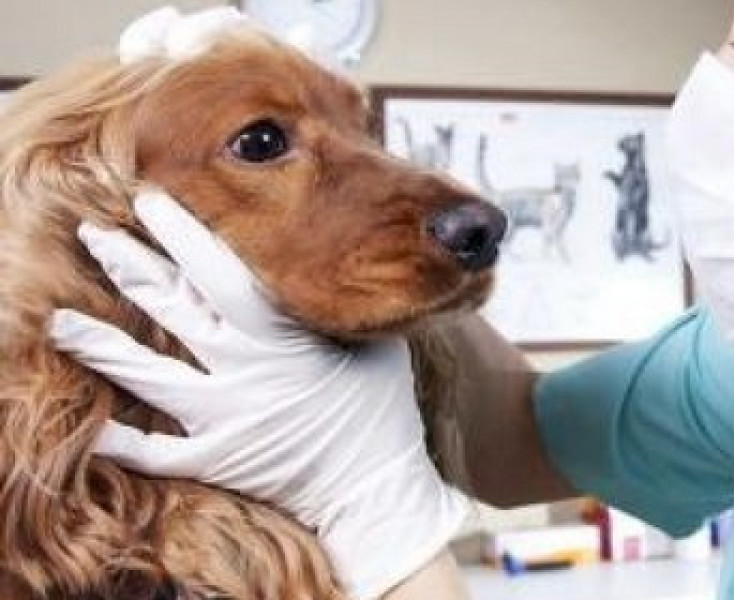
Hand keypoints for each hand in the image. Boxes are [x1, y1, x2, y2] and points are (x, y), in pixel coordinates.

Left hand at [49, 189, 467, 599]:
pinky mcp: (215, 458)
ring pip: (146, 375)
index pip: (218, 270)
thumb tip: (352, 244)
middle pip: (170, 308)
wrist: (376, 491)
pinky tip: (93, 427)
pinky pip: (155, 451)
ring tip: (60, 322)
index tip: (151, 200)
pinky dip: (122, 442)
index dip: (181, 233)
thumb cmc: (384, 408)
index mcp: (280, 335)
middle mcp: (241, 369)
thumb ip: (353, 295)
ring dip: (101, 347)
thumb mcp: (379, 340)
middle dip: (129, 266)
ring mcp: (222, 417)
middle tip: (93, 233)